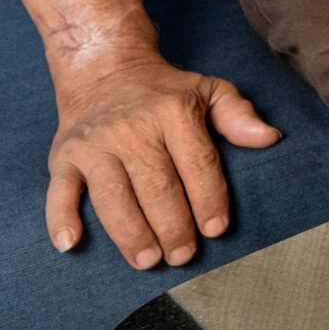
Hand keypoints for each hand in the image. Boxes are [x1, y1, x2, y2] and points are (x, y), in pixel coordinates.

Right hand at [47, 48, 279, 267]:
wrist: (104, 70)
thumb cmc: (165, 91)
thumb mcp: (209, 90)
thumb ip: (239, 115)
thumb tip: (270, 138)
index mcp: (173, 113)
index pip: (197, 163)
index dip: (209, 198)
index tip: (217, 229)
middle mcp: (131, 129)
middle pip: (156, 187)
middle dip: (172, 226)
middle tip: (183, 255)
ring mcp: (94, 144)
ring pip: (113, 196)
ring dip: (130, 233)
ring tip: (147, 259)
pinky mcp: (63, 156)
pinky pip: (59, 191)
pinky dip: (60, 218)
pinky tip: (70, 244)